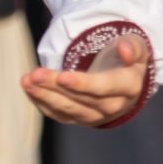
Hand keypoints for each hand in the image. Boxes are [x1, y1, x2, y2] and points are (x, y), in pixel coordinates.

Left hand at [23, 31, 150, 126]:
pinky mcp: (80, 118)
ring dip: (45, 96)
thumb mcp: (136, 46)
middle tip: (35, 75)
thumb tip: (124, 49)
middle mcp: (114, 106)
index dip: (84, 84)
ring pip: (69, 110)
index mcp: (128, 87)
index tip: (63, 77)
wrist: (124, 78)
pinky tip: (29, 89)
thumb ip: (132, 46)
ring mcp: (96, 116)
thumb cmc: (126, 58)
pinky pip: (60, 114)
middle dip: (57, 88)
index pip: (106, 87)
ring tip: (27, 81)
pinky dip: (43, 103)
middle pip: (83, 100)